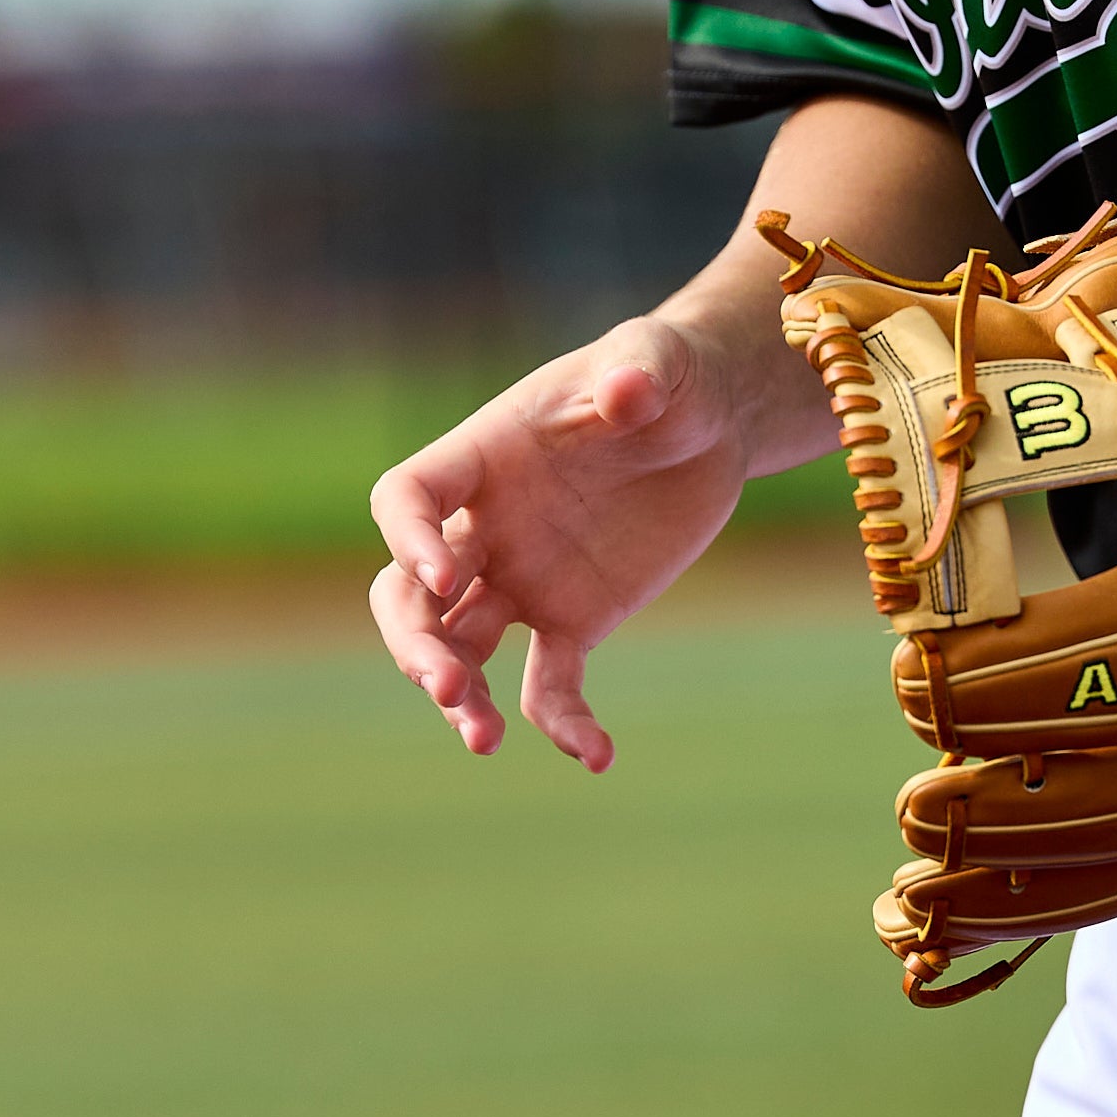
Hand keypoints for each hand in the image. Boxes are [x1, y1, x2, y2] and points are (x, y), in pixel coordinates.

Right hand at [366, 308, 784, 771]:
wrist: (708, 424)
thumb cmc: (667, 377)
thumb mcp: (660, 360)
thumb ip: (640, 370)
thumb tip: (624, 392)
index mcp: (484, 456)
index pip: (409, 497)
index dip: (408, 538)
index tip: (443, 578)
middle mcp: (485, 525)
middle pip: (411, 592)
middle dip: (415, 641)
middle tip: (444, 687)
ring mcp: (522, 578)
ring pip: (462, 648)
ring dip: (459, 696)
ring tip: (483, 740)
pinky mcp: (574, 619)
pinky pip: (549, 683)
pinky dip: (563, 722)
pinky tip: (595, 756)